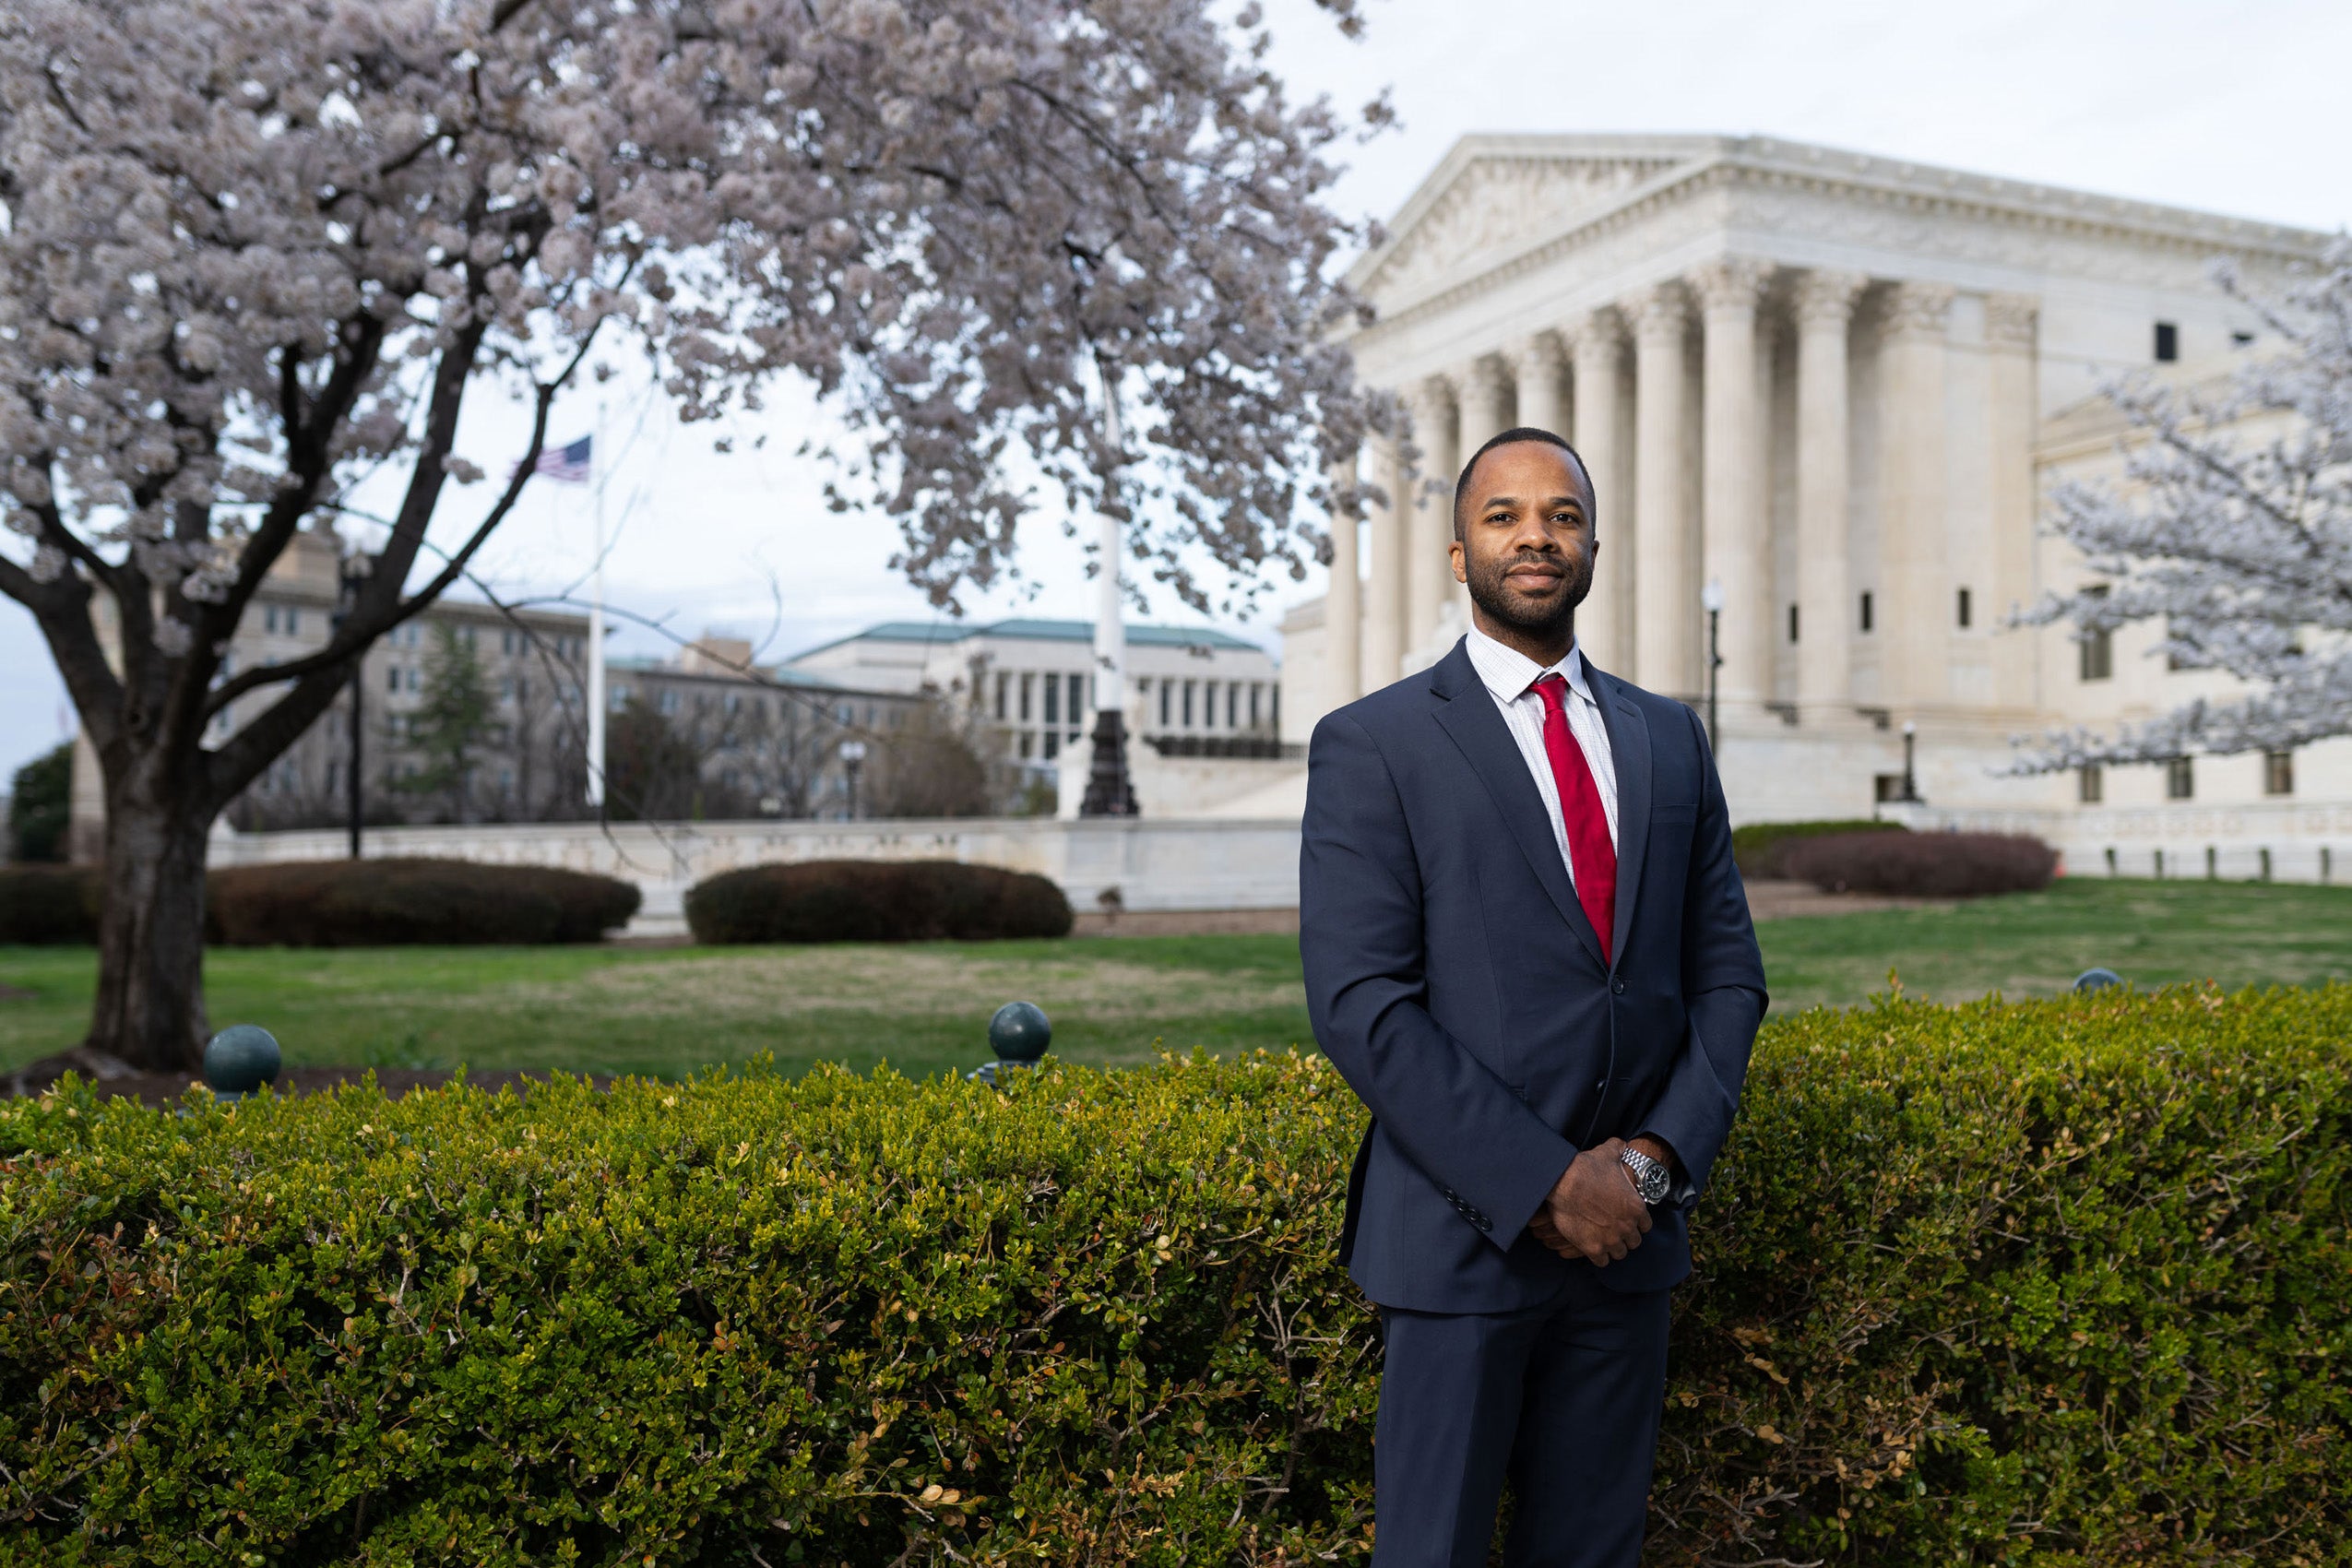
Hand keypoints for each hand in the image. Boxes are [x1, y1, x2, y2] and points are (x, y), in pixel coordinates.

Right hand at [1526, 1137, 1651, 1265]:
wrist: (1562, 1182)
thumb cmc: (1586, 1167)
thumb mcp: (1608, 1153)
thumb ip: (1620, 1149)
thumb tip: (1622, 1144)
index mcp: (1636, 1208)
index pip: (1645, 1226)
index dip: (1636, 1223)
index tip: (1627, 1219)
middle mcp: (1627, 1227)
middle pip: (1634, 1242)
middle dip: (1625, 1236)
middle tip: (1614, 1230)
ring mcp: (1611, 1240)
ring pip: (1620, 1254)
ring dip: (1613, 1248)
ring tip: (1604, 1241)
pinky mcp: (1593, 1249)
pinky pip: (1603, 1262)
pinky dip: (1599, 1257)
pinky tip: (1592, 1247)